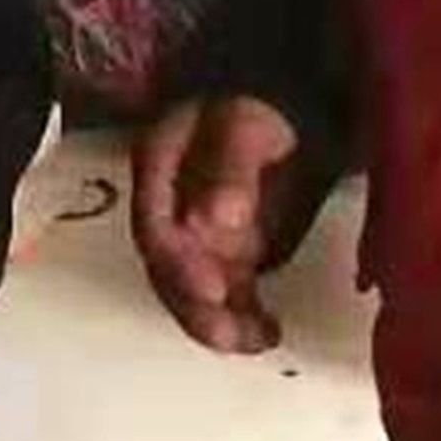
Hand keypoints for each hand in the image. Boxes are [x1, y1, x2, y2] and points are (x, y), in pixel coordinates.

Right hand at [132, 94, 309, 352]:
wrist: (285, 100)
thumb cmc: (259, 102)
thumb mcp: (245, 124)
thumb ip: (229, 169)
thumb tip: (214, 220)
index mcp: (158, 168)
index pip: (155, 227)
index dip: (177, 264)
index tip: (211, 290)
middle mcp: (169, 206)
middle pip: (168, 268)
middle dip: (195, 308)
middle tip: (228, 336)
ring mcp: (197, 230)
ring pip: (195, 288)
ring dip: (220, 321)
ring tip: (258, 340)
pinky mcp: (227, 248)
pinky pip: (227, 291)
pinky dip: (244, 317)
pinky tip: (268, 332)